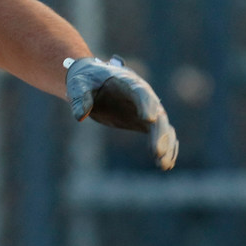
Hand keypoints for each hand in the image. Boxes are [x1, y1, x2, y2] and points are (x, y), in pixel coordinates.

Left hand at [64, 56, 178, 170]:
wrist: (92, 81)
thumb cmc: (85, 80)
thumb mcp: (78, 84)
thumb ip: (80, 97)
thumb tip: (80, 116)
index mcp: (127, 82)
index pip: (141, 92)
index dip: (146, 104)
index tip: (149, 119)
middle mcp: (142, 95)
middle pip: (157, 113)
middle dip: (159, 133)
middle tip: (157, 152)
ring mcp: (146, 109)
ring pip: (162, 126)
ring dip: (165, 145)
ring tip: (164, 165)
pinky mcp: (143, 122)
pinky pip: (160, 134)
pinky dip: (166, 147)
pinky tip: (167, 164)